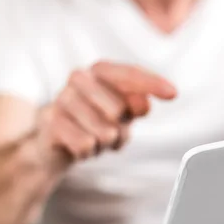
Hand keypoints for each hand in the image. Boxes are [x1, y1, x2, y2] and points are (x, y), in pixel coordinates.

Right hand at [39, 61, 176, 161]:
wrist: (54, 141)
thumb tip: (144, 103)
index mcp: (99, 71)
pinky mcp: (49, 122)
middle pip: (119, 110)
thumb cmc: (95, 122)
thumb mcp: (122, 114)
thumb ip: (136, 105)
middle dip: (121, 129)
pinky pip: (86, 144)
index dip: (152, 83)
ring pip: (104, 132)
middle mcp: (78, 78)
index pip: (129, 73)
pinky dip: (88, 152)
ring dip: (104, 143)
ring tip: (93, 138)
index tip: (174, 94)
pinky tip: (79, 146)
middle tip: (110, 131)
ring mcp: (61, 99)